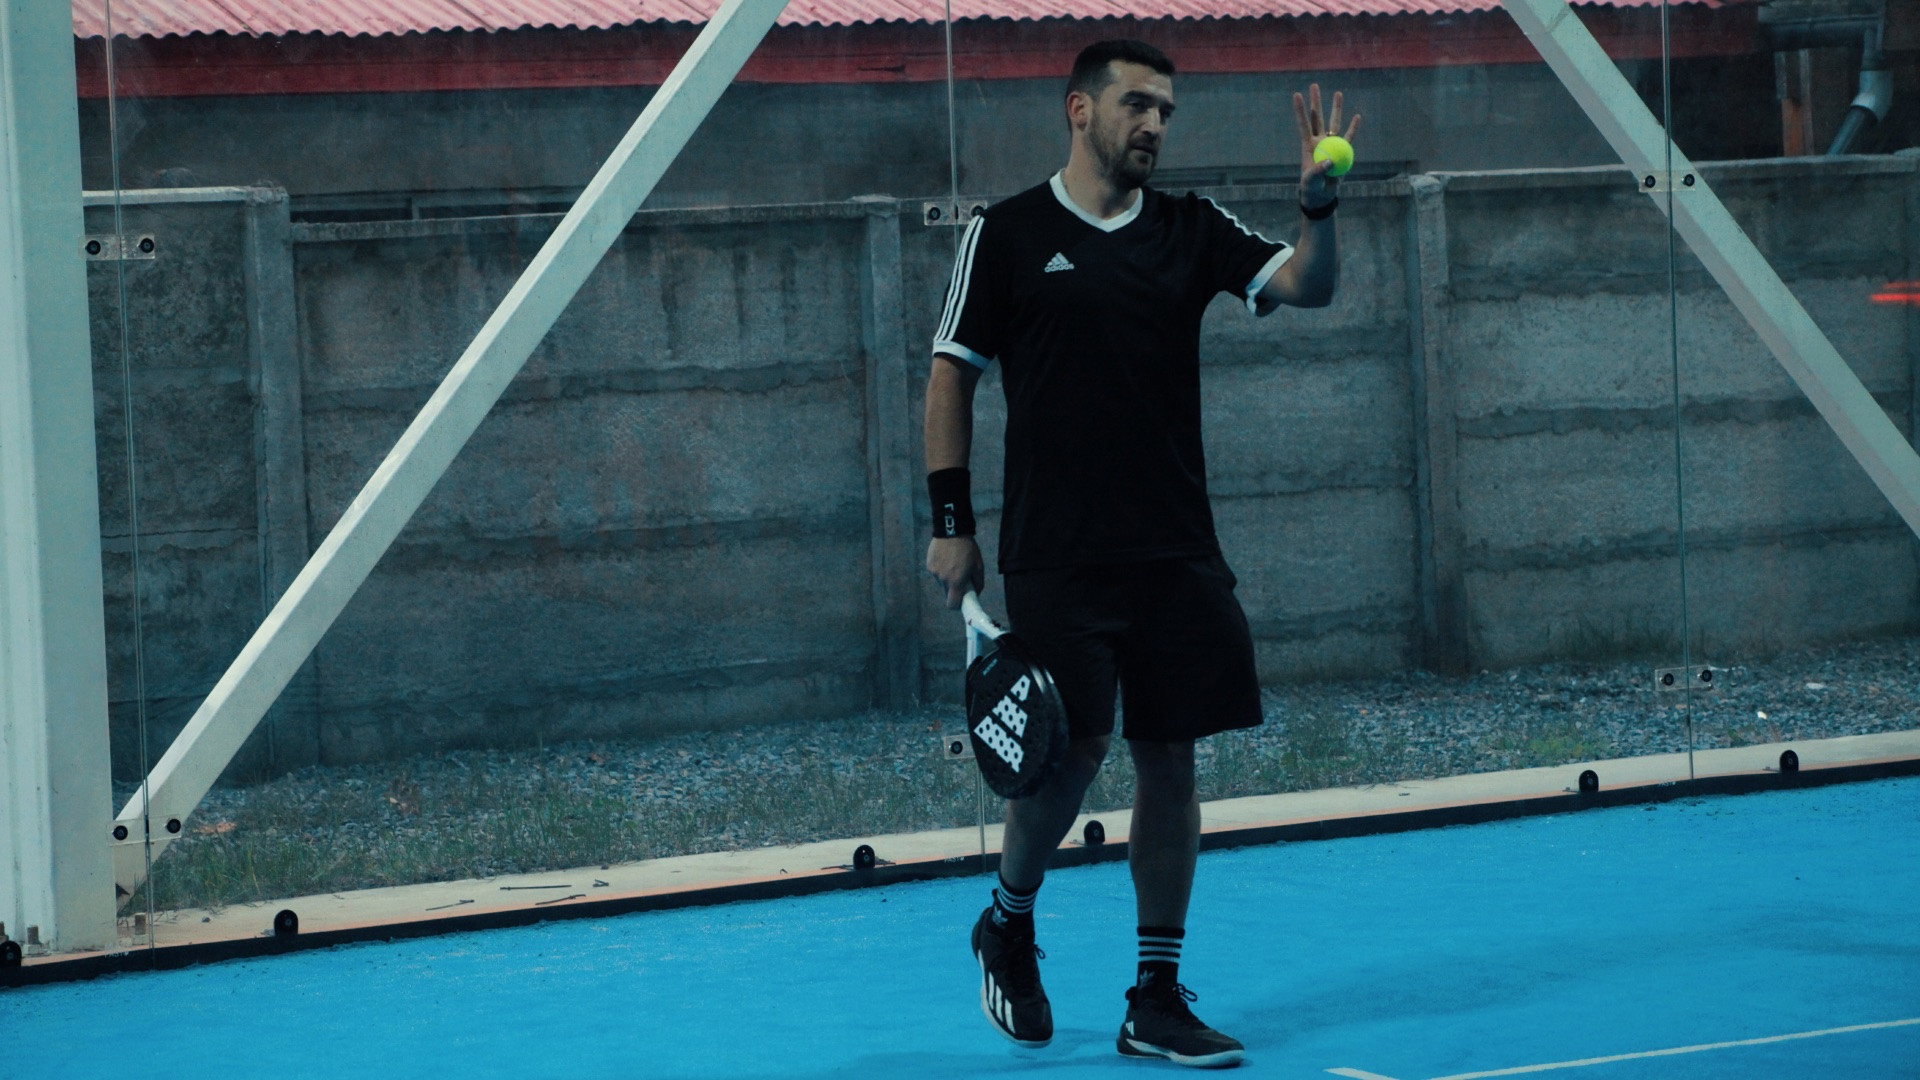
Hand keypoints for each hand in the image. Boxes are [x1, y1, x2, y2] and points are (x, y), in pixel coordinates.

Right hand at [926, 536, 984, 608]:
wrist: (952, 530)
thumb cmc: (968, 548)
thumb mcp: (979, 566)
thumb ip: (978, 583)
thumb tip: (976, 593)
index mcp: (956, 581)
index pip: (952, 604)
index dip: (957, 605)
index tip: (961, 600)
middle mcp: (943, 579)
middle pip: (946, 593)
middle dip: (953, 590)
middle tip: (960, 579)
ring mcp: (934, 572)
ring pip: (941, 583)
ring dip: (947, 579)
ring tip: (953, 564)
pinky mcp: (929, 564)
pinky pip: (936, 573)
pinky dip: (941, 570)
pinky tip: (946, 558)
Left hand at [1293, 84, 1360, 208]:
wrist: (1321, 195)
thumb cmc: (1312, 188)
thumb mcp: (1311, 181)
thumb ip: (1319, 171)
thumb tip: (1330, 161)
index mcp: (1308, 145)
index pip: (1303, 124)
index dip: (1300, 110)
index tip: (1296, 94)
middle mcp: (1319, 140)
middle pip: (1318, 117)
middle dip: (1316, 102)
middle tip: (1314, 85)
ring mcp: (1330, 144)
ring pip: (1334, 123)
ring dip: (1336, 109)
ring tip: (1338, 93)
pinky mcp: (1342, 151)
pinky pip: (1349, 138)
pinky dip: (1353, 128)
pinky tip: (1357, 117)